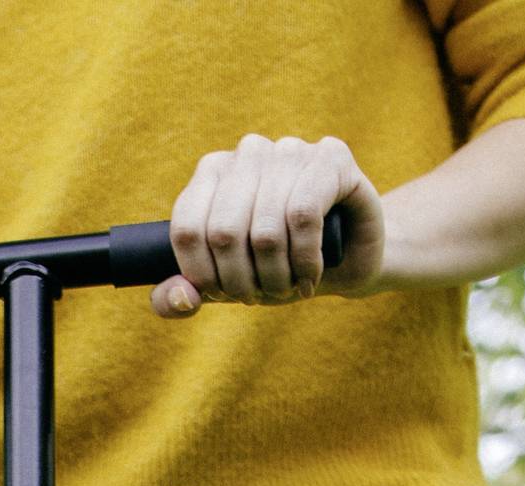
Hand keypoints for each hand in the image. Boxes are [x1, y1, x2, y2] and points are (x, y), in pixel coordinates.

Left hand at [156, 135, 386, 312]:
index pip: (186, 228)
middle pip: (223, 232)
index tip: (224, 294)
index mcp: (213, 173)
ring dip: (276, 276)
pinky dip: (304, 259)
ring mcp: (290, 149)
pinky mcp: (331, 157)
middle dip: (241, 282)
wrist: (346, 261)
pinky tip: (311, 273)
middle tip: (261, 295)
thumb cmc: (278, 268)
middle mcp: (248, 152)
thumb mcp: (223, 287)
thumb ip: (177, 297)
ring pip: (265, 229)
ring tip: (289, 287)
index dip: (202, 275)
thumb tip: (180, 296)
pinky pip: (303, 215)